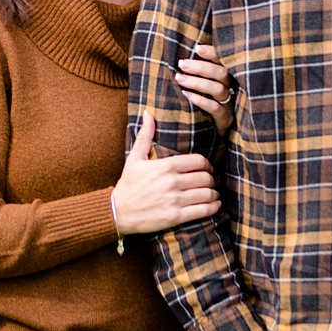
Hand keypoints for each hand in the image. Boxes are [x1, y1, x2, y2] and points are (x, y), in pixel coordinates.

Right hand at [112, 113, 221, 234]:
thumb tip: (148, 113)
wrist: (118, 212)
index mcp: (165, 166)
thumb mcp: (134, 159)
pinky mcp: (176, 216)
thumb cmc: (127, 185)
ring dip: (213, 193)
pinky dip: (213, 207)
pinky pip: (204, 210)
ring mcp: (175, 200)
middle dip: (211, 179)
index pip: (199, 161)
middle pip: (206, 177)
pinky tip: (213, 204)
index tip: (206, 168)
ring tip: (212, 193)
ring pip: (207, 193)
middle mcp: (172, 182)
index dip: (206, 164)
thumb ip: (145, 136)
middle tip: (209, 181)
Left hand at [175, 44, 235, 136]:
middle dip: (201, 67)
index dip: (213, 53)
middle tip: (182, 63)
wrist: (215, 136)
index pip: (224, 62)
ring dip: (197, 82)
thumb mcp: (203, 89)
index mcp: (228, 79)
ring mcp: (231, 105)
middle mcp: (233, 90)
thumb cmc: (205, 107)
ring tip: (179, 78)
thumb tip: (180, 60)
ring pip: (218, 89)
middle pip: (222, 73)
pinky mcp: (226, 120)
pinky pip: (215, 108)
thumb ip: (197, 75)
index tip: (197, 48)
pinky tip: (187, 95)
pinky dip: (200, 100)